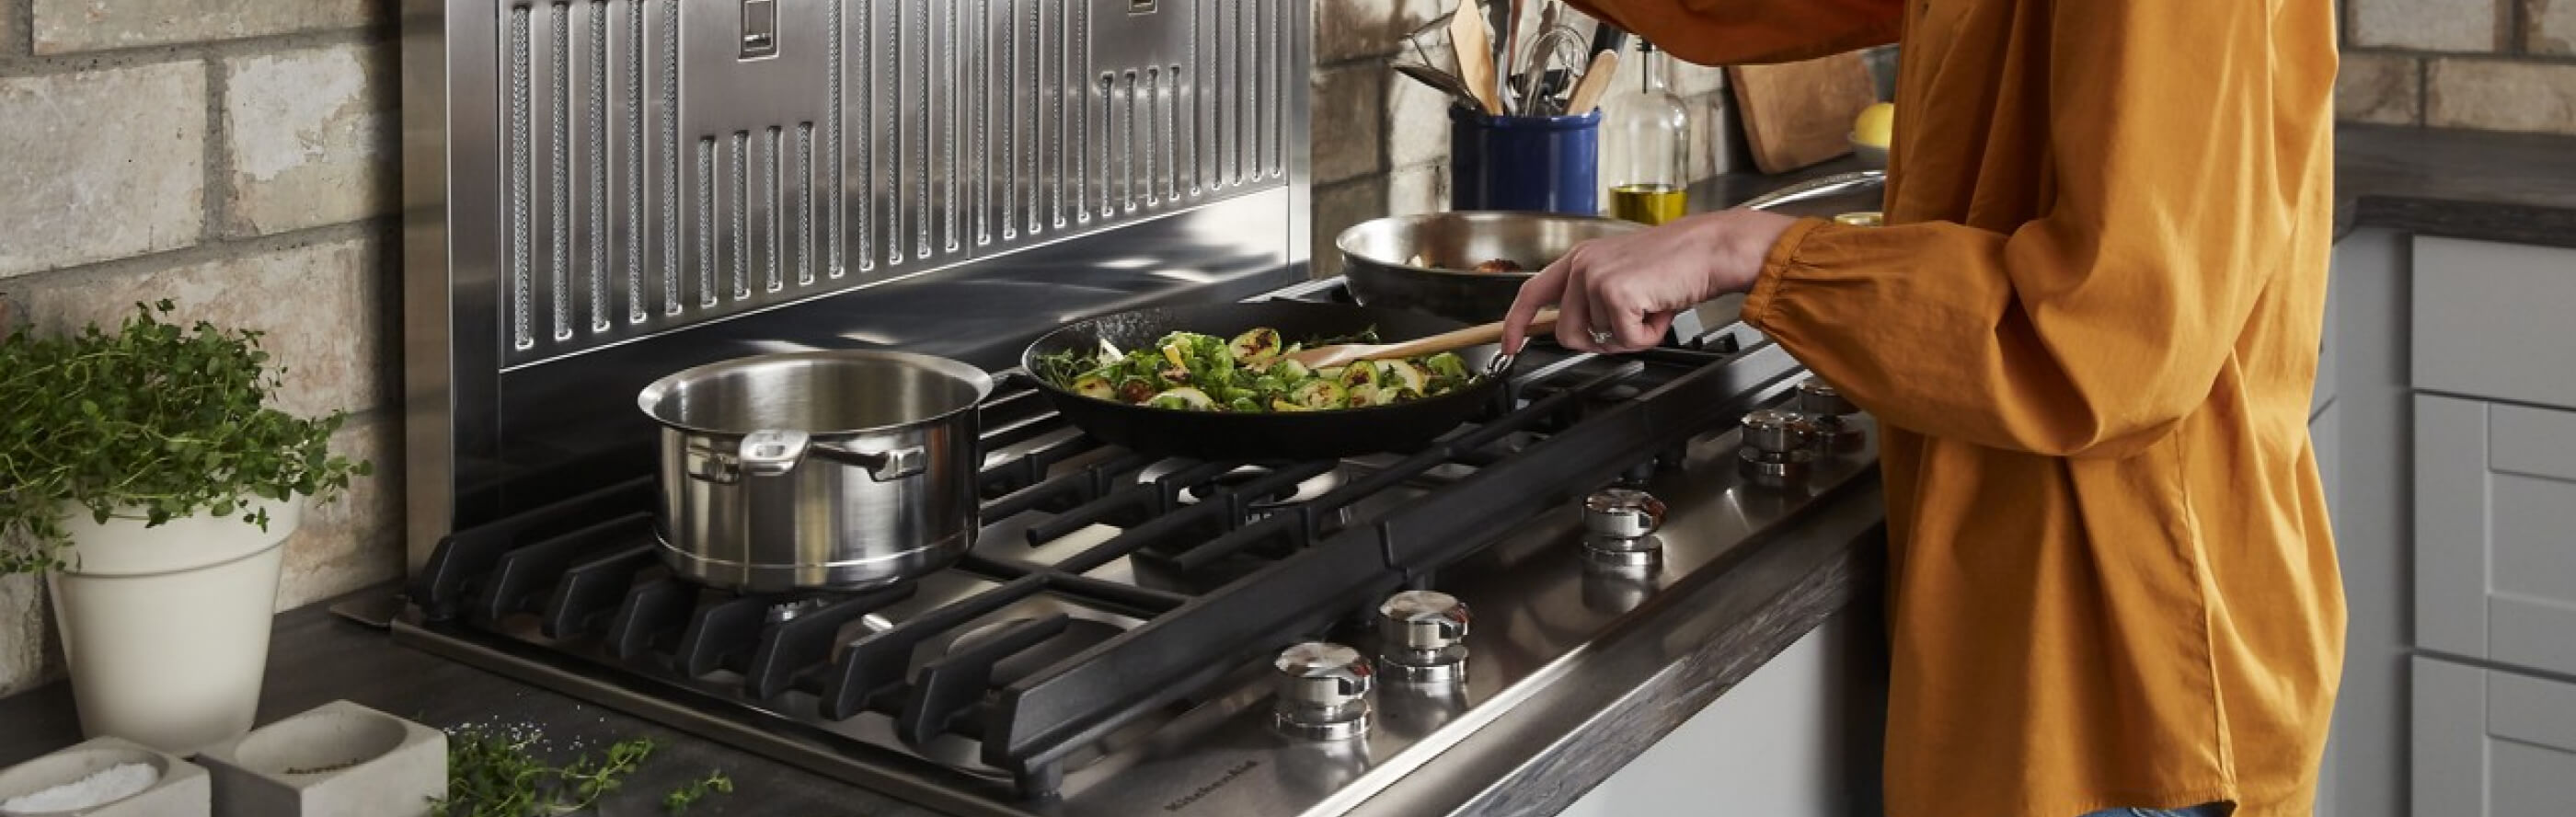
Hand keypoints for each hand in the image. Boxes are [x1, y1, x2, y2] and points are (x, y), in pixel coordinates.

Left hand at [1502, 209, 1799, 353]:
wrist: (1710, 250)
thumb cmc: (1676, 265)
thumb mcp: (1624, 276)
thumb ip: (1595, 300)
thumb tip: (1581, 334)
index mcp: (1580, 258)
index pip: (1532, 293)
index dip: (1516, 323)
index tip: (1508, 346)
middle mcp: (1581, 264)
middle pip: (1566, 332)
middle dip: (1598, 341)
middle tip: (1631, 323)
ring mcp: (1595, 277)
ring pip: (1597, 339)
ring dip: (1629, 335)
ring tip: (1651, 307)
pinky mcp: (1615, 292)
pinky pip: (1624, 340)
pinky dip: (1647, 335)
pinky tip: (1661, 308)